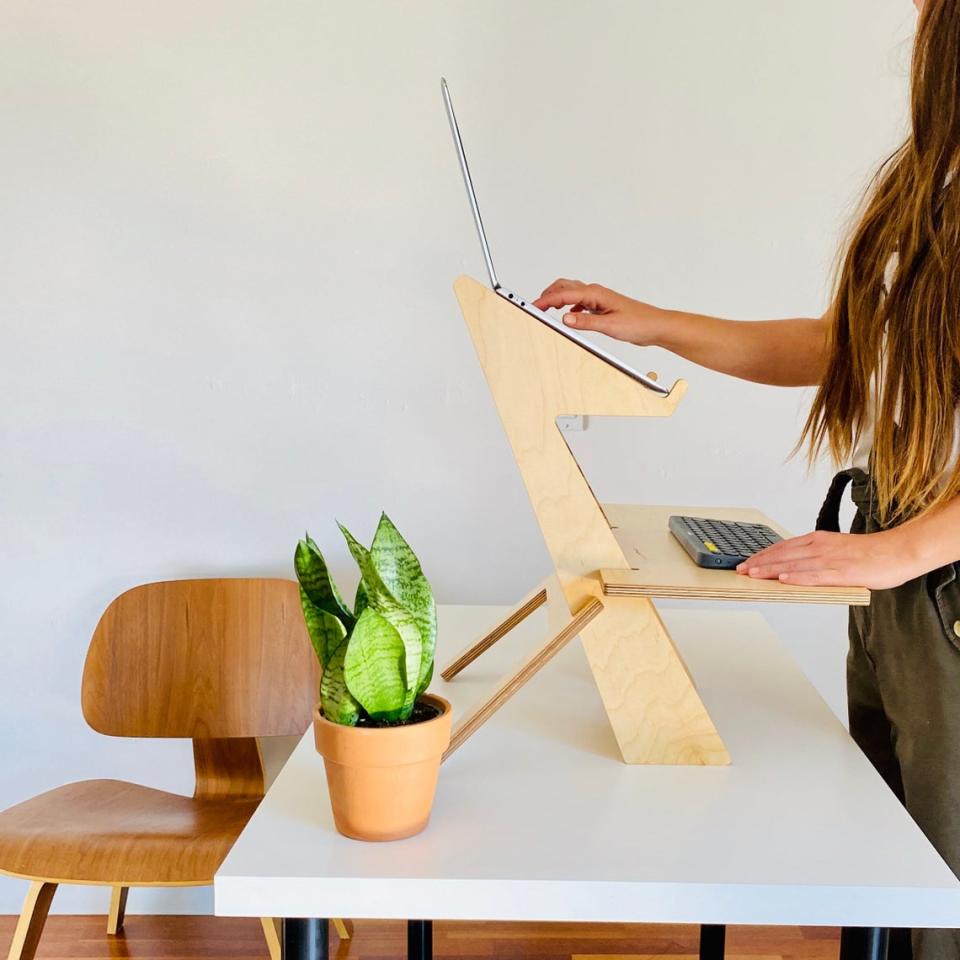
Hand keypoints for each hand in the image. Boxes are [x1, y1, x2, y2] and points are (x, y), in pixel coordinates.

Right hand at [533, 278, 667, 346]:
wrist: (656, 326)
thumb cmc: (639, 323)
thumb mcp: (610, 325)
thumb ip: (586, 322)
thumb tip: (565, 318)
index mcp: (596, 294)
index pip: (564, 294)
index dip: (546, 300)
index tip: (533, 306)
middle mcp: (596, 293)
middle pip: (565, 287)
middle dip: (548, 294)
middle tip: (535, 306)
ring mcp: (598, 299)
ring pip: (571, 293)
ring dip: (557, 298)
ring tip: (545, 309)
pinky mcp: (602, 307)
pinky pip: (580, 302)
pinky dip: (568, 306)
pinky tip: (568, 316)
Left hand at [735, 529, 916, 589]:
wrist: (899, 551)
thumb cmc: (871, 553)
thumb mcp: (837, 549)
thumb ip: (816, 556)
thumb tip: (796, 568)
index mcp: (819, 540)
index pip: (783, 546)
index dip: (763, 554)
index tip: (747, 561)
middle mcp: (821, 547)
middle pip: (783, 554)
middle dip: (759, 562)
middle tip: (740, 570)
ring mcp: (831, 559)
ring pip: (794, 565)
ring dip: (770, 570)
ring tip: (752, 575)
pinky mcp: (843, 572)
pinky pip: (815, 575)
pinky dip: (797, 577)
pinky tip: (783, 580)